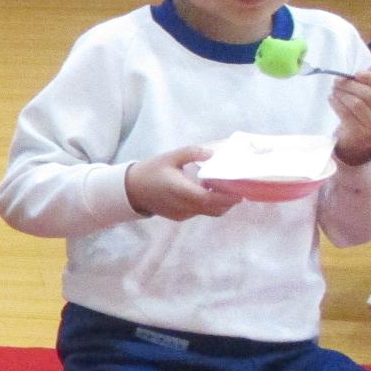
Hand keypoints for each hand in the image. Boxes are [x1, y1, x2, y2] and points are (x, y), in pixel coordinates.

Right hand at [124, 145, 242, 220]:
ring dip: (220, 203)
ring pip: (209, 212)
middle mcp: (183, 206)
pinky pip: (200, 212)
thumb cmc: (150, 171)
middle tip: (236, 187)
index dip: (227, 197)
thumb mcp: (170, 157)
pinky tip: (206, 191)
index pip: (210, 199)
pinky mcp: (180, 217)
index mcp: (181, 191)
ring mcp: (182, 214)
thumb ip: (192, 153)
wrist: (130, 190)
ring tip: (222, 188)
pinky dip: (208, 204)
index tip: (240, 190)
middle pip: (215, 210)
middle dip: (229, 201)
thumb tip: (212, 154)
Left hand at [331, 67, 370, 165]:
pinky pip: (346, 114)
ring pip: (357, 104)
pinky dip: (336, 103)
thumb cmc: (369, 112)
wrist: (360, 139)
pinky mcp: (362, 134)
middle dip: (351, 85)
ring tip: (334, 89)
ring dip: (342, 93)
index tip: (356, 73)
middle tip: (338, 80)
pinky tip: (332, 98)